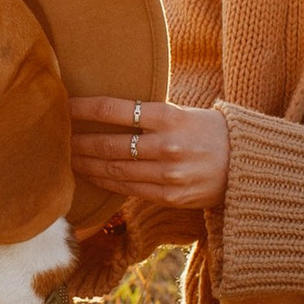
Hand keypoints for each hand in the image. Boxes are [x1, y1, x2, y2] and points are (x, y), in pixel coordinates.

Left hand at [70, 94, 230, 212]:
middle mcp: (167, 146)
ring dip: (86, 164)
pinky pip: (128, 189)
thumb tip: (106, 110)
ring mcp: (168, 175)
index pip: (114, 109)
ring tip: (67, 157)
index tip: (64, 106)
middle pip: (108, 144)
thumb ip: (149, 114)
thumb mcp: (183, 112)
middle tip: (56, 137)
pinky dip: (105, 182)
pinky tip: (91, 174)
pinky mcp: (169, 197)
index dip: (84, 108)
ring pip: (114, 170)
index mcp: (170, 117)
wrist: (247, 164)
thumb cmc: (210, 132)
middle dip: (78, 142)